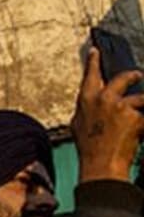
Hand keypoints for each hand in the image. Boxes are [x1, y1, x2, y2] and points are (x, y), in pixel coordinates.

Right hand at [73, 47, 143, 182]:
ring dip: (142, 108)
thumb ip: (87, 110)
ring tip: (139, 115)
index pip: (91, 75)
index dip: (93, 62)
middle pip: (123, 79)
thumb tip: (90, 105)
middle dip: (132, 76)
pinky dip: (143, 126)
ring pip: (141, 99)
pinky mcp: (137, 119)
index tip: (95, 51)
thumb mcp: (78, 126)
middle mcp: (104, 100)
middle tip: (138, 75)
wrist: (101, 165)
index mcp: (87, 100)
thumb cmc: (89, 148)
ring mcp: (121, 108)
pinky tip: (140, 132)